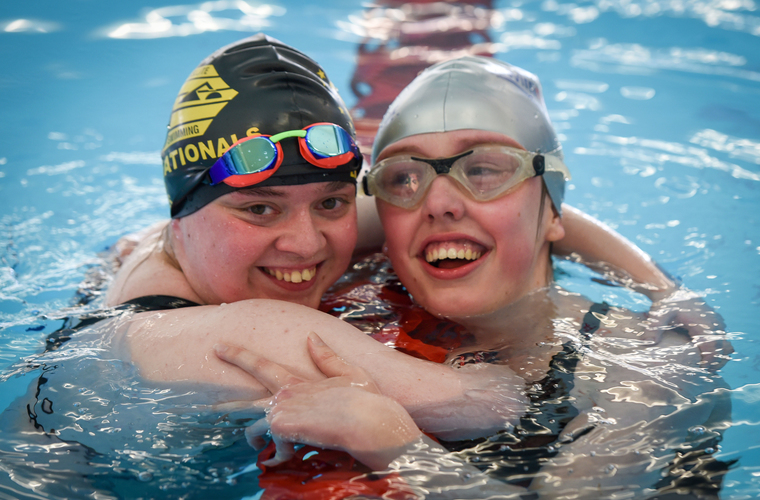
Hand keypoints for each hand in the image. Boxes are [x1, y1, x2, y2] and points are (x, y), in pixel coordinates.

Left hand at [215, 332, 421, 469]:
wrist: (369, 421)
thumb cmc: (366, 399)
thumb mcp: (350, 373)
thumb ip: (327, 357)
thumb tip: (311, 336)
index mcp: (297, 380)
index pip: (261, 365)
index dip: (238, 355)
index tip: (218, 347)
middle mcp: (284, 395)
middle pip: (245, 402)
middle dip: (226, 406)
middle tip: (209, 408)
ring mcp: (281, 413)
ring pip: (256, 429)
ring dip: (258, 440)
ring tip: (262, 447)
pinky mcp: (283, 430)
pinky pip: (276, 448)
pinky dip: (283, 456)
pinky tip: (291, 459)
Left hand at [647, 287, 732, 369]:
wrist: (670, 289)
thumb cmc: (664, 303)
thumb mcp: (657, 315)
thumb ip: (653, 328)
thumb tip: (647, 343)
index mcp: (704, 322)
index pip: (713, 347)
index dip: (710, 360)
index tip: (701, 370)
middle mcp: (714, 322)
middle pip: (723, 347)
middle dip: (716, 361)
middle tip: (704, 372)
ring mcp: (716, 320)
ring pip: (725, 343)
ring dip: (718, 354)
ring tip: (705, 365)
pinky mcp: (714, 320)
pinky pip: (721, 337)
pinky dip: (717, 347)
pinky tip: (703, 354)